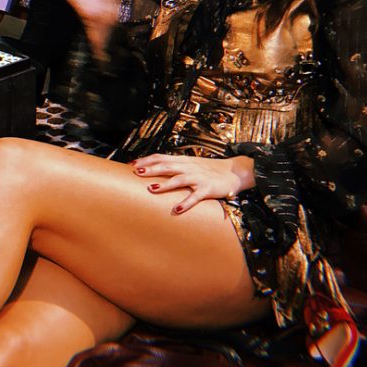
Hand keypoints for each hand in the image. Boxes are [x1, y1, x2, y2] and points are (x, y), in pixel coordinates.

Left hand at [132, 154, 254, 214]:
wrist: (234, 172)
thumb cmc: (210, 170)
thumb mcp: (192, 164)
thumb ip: (177, 166)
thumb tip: (157, 170)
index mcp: (184, 161)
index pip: (162, 157)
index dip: (147, 160)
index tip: (132, 164)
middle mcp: (189, 167)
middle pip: (167, 166)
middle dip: (151, 169)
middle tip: (136, 172)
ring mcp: (198, 178)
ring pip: (179, 179)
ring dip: (165, 184)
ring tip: (152, 189)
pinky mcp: (207, 189)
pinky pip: (195, 196)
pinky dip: (185, 203)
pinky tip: (176, 209)